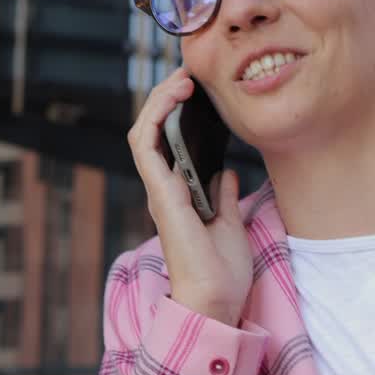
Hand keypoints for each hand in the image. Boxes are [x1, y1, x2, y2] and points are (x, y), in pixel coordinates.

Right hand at [126, 67, 253, 327]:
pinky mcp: (161, 194)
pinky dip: (155, 118)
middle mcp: (163, 188)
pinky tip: (173, 99)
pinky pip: (146, 147)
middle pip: (152, 131)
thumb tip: (226, 171)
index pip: (166, 142)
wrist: (217, 300)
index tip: (197, 88)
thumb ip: (223, 197)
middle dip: (166, 97)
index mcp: (178, 193)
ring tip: (181, 79)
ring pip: (144, 132)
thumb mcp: (230, 225)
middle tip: (189, 74)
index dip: (174, 111)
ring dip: (158, 101)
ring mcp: (159, 190)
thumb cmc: (222, 272)